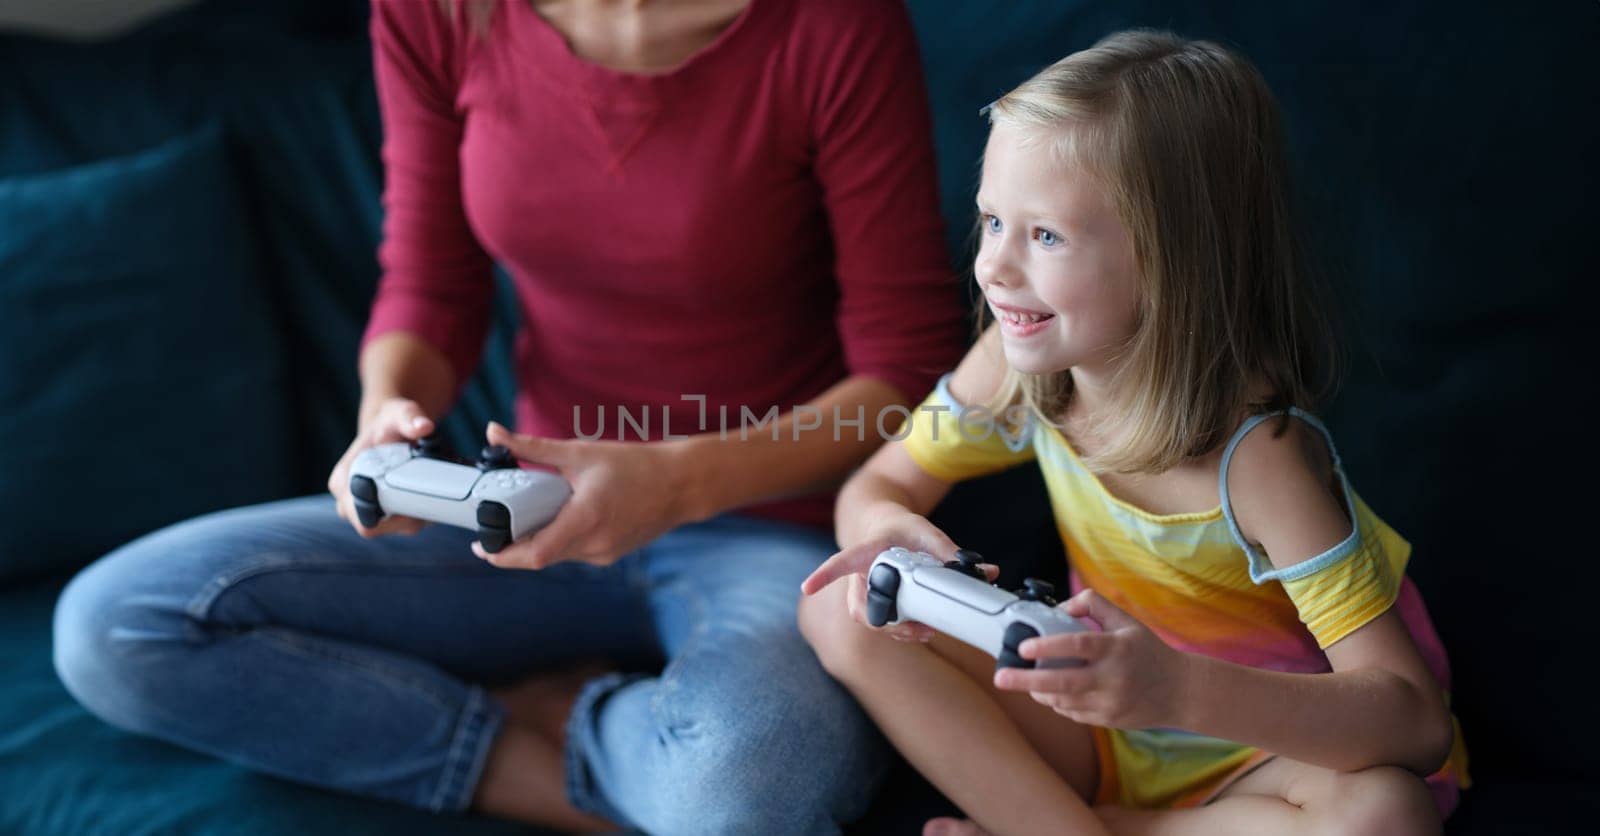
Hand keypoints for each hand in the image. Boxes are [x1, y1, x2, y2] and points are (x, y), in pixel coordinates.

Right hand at [327, 397, 433, 537]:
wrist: (392, 431)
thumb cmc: (390, 423)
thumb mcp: (399, 413)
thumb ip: (409, 417)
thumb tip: (424, 427)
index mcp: (343, 482)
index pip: (361, 517)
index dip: (387, 515)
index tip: (412, 496)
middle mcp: (350, 502)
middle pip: (380, 528)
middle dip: (409, 515)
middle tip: (431, 493)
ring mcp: (368, 511)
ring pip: (399, 528)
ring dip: (420, 513)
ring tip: (434, 489)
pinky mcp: (388, 515)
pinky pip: (408, 523)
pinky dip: (424, 512)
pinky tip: (434, 494)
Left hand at [470, 421, 689, 568]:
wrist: (682, 484)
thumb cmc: (636, 465)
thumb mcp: (580, 452)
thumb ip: (532, 447)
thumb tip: (493, 432)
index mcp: (585, 519)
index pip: (534, 555)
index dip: (503, 556)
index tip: (482, 546)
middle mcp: (594, 544)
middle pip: (540, 558)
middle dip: (515, 546)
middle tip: (496, 528)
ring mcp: (604, 554)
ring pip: (558, 555)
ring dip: (539, 541)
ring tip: (530, 516)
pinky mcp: (611, 554)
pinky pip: (575, 552)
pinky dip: (561, 539)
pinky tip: (561, 517)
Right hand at [800, 508, 995, 642]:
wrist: (883, 525)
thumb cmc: (901, 527)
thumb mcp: (927, 531)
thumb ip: (952, 552)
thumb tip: (987, 572)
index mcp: (868, 550)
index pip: (842, 561)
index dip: (825, 575)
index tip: (808, 587)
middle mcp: (858, 573)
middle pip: (859, 605)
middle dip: (885, 623)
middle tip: (918, 630)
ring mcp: (861, 589)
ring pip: (866, 618)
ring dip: (892, 631)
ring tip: (923, 633)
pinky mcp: (869, 600)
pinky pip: (874, 621)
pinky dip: (895, 630)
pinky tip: (919, 632)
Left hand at [992, 589, 1188, 729]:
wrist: (1180, 691)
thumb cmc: (1148, 651)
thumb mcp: (1126, 621)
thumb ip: (1093, 604)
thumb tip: (1059, 606)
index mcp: (1116, 648)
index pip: (1078, 645)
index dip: (1049, 647)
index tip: (1023, 647)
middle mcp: (1113, 678)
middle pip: (1063, 682)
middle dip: (1026, 681)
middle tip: (1000, 677)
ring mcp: (1110, 703)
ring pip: (1063, 701)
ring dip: (1038, 692)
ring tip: (1022, 681)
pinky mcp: (1108, 720)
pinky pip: (1072, 713)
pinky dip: (1057, 702)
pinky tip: (1051, 693)